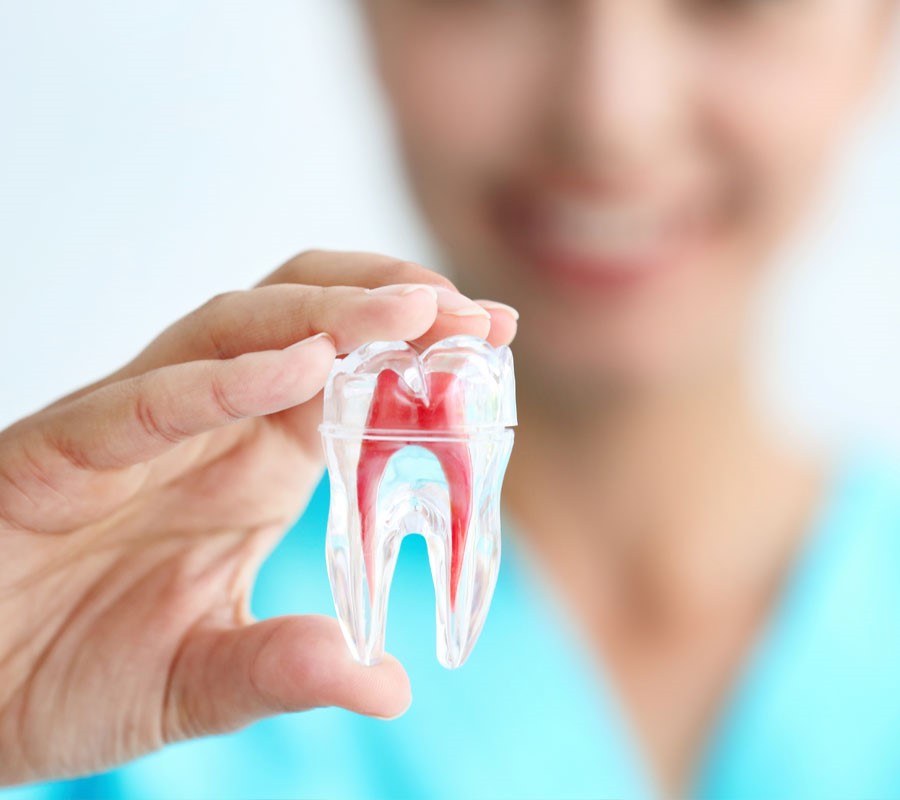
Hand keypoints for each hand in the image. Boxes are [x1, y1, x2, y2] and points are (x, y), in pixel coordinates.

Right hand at [0, 251, 517, 784]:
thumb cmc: (67, 673)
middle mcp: (203, 427)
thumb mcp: (200, 680)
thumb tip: (389, 686)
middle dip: (390, 301)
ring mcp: (134, 429)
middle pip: (302, 317)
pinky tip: (300, 366)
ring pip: (233, 329)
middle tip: (472, 312)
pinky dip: (225, 378)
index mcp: (251, 465)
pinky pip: (148, 398)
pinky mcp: (64, 450)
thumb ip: (284, 670)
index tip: (491, 337)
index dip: (417, 349)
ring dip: (328, 313)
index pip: (347, 375)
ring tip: (412, 312)